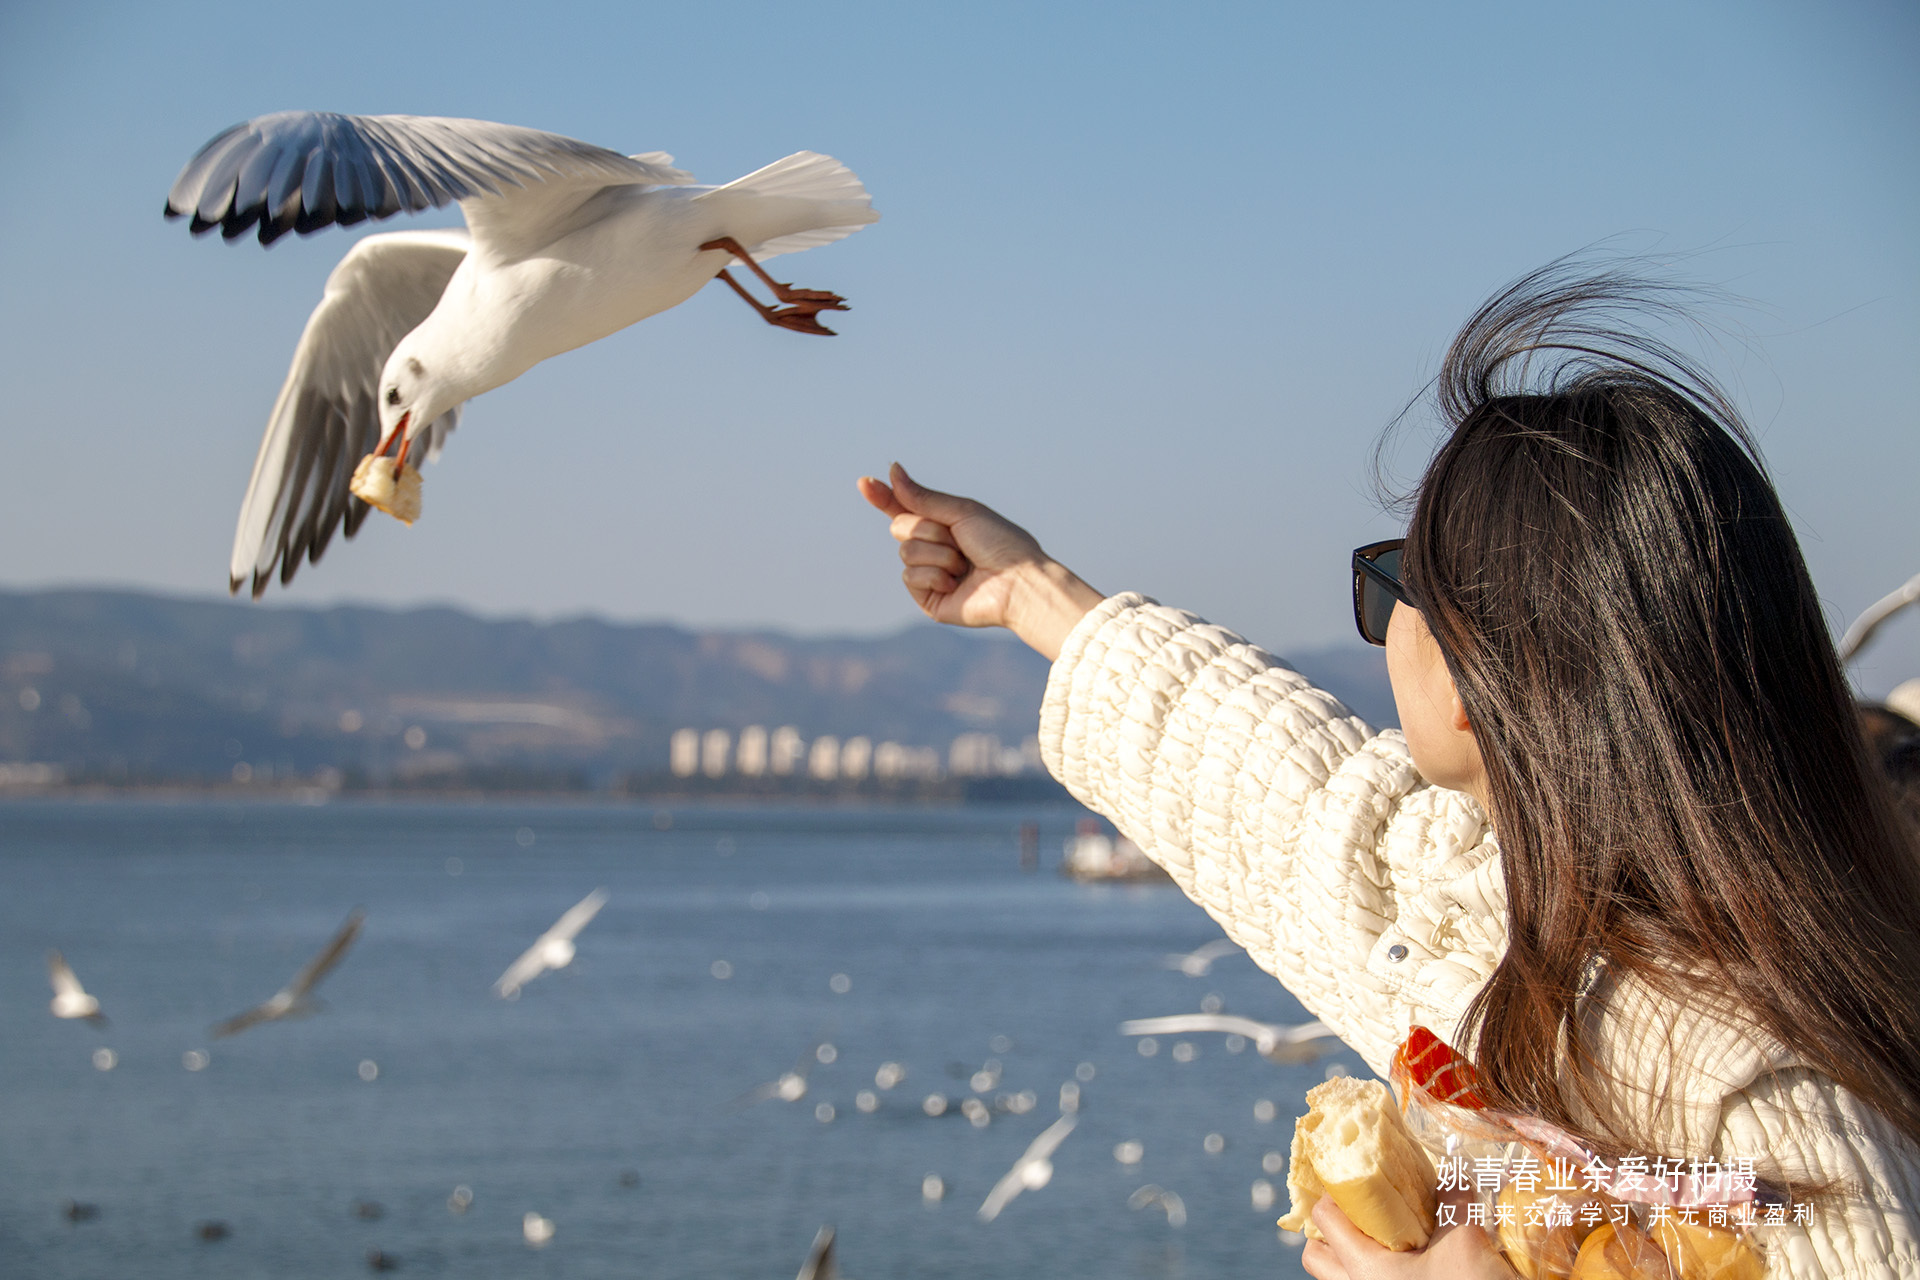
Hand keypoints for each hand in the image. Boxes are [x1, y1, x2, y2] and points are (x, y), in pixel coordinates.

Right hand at [857, 463, 1102, 660]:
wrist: (1018, 581)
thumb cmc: (1001, 544)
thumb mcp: (962, 511)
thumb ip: (923, 497)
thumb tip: (892, 471)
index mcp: (943, 525)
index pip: (904, 508)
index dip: (884, 496)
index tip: (865, 482)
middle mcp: (933, 549)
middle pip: (900, 527)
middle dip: (927, 528)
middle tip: (957, 538)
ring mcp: (929, 575)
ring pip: (905, 552)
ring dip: (938, 554)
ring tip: (965, 564)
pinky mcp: (928, 599)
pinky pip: (910, 577)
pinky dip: (935, 575)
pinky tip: (957, 582)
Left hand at [1303, 1194, 1519, 1279]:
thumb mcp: (1464, 1241)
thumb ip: (1452, 1201)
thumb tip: (1452, 1172)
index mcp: (1364, 1268)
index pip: (1323, 1218)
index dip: (1335, 1190)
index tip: (1359, 1177)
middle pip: (1317, 1256)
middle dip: (1330, 1230)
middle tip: (1362, 1210)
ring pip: (1341, 1277)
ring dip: (1352, 1253)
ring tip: (1386, 1235)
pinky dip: (1377, 1272)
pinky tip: (1409, 1262)